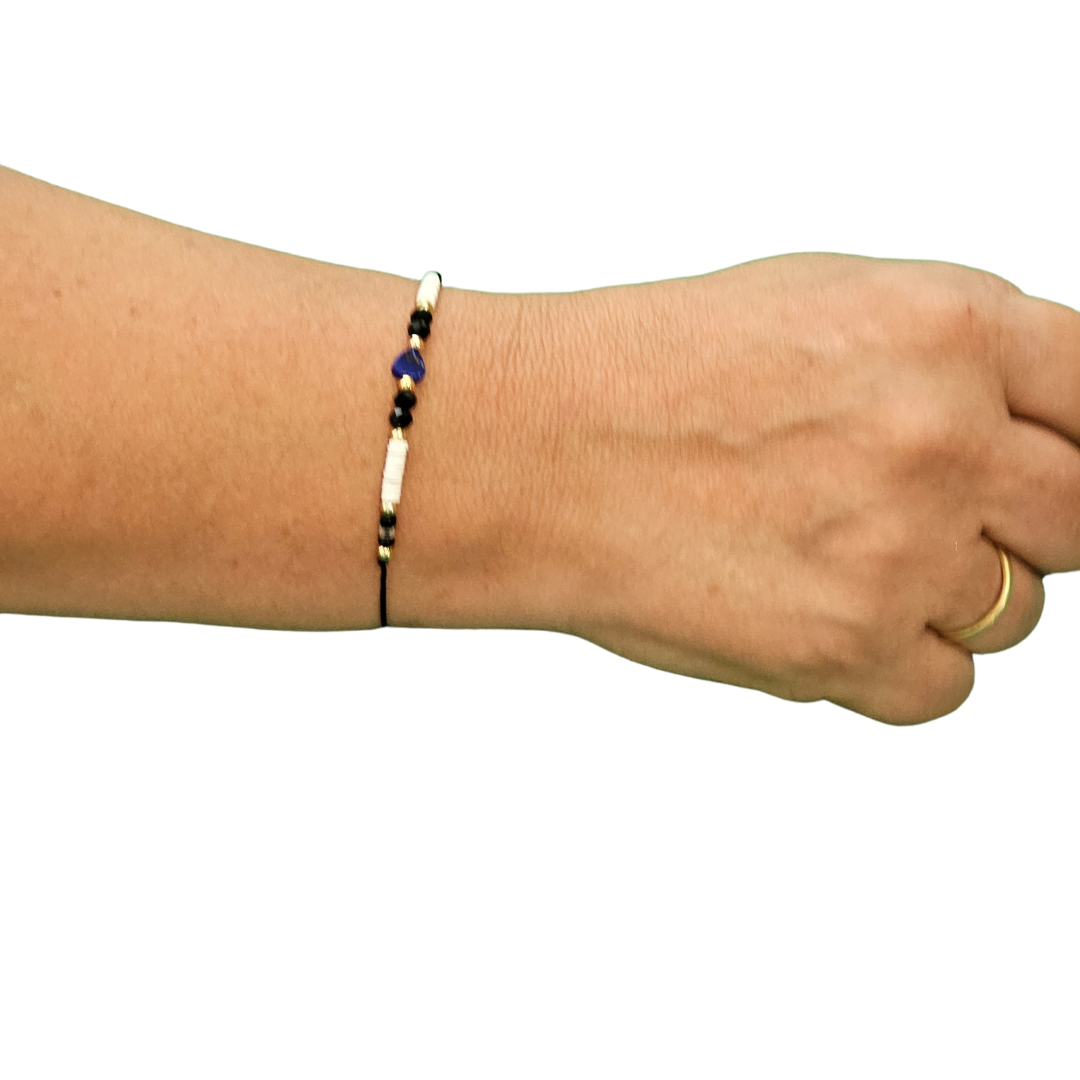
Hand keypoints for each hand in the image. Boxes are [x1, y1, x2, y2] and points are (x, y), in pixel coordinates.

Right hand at [430, 255, 1078, 722]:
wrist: (536, 449)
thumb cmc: (654, 370)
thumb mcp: (823, 304)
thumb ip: (954, 360)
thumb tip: (1034, 428)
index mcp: (945, 326)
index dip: (1076, 439)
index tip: (1050, 466)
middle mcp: (939, 438)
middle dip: (1019, 520)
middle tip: (927, 510)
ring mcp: (897, 552)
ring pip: (1015, 612)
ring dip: (945, 594)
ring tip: (835, 555)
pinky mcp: (845, 650)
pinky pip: (946, 685)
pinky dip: (895, 661)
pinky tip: (818, 611)